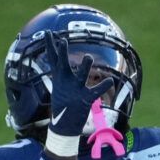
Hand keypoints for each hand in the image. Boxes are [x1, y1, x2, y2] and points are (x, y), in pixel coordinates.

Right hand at [41, 33, 111, 148]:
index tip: (48, 33)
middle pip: (63, 65)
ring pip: (81, 76)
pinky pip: (96, 91)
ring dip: (85, 67)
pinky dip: (103, 86)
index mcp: (59, 78)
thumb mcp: (59, 87)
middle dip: (63, 54)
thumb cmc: (63, 104)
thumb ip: (61, 74)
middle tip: (63, 41)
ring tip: (88, 56)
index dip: (51, 46)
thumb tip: (59, 63)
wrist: (63, 126)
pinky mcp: (86, 99)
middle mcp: (66, 82)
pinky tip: (110, 80)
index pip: (53, 59)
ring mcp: (76, 91)